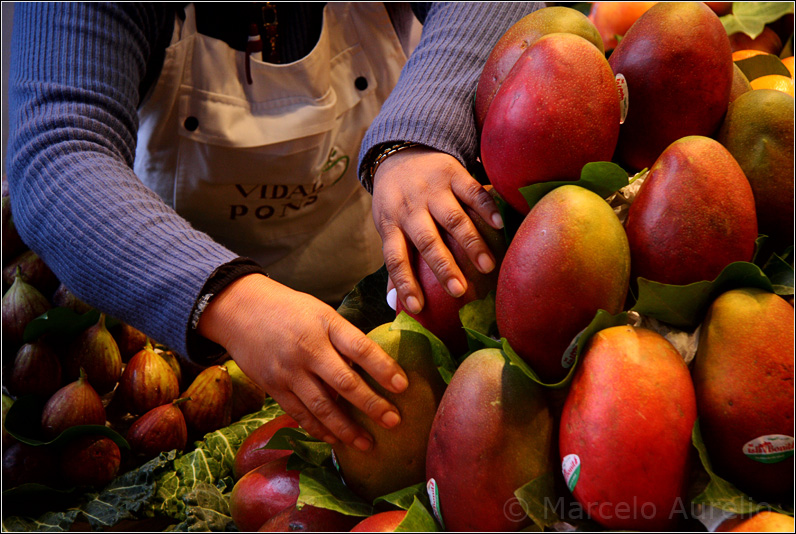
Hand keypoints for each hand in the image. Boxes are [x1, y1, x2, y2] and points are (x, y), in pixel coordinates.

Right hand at [197, 274, 408, 450]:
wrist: (240, 309)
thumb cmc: (290, 309)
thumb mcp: (321, 313)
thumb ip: (344, 338)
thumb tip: (375, 367)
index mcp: (325, 324)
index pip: (360, 348)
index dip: (384, 368)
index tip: (403, 385)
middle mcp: (307, 349)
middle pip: (344, 382)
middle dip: (372, 405)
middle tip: (394, 421)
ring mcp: (288, 371)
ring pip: (322, 406)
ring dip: (347, 428)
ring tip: (367, 443)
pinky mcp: (273, 387)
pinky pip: (299, 414)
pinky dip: (319, 430)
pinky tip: (336, 440)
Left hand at [372, 146, 502, 313]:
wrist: (403, 151)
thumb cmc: (397, 200)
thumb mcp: (387, 225)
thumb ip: (395, 260)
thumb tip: (393, 304)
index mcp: (390, 223)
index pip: (394, 258)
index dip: (404, 283)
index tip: (417, 308)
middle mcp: (410, 207)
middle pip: (426, 240)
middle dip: (443, 267)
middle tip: (459, 291)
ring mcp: (432, 189)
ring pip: (452, 218)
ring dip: (471, 243)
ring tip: (487, 267)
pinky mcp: (452, 173)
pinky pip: (472, 191)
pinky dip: (486, 207)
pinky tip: (500, 225)